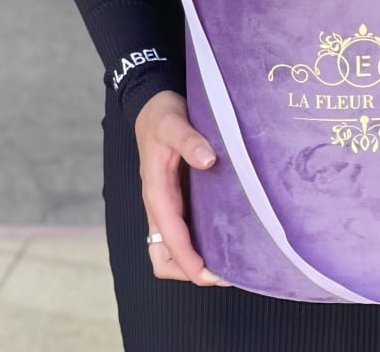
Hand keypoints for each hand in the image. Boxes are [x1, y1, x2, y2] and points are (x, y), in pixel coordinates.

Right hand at [134, 90, 229, 286]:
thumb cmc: (162, 116)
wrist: (152, 106)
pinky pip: (182, 232)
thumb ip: (189, 140)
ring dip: (192, 261)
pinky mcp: (176, 198)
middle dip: (188, 271)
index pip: (169, 239)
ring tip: (227, 262)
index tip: (211, 274)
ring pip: (170, 249)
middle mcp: (159, 204)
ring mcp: (166, 204)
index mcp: (156, 192)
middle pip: (163, 257)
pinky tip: (222, 238)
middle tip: (224, 273)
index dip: (188, 261)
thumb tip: (208, 160)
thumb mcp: (173, 123)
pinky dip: (197, 244)